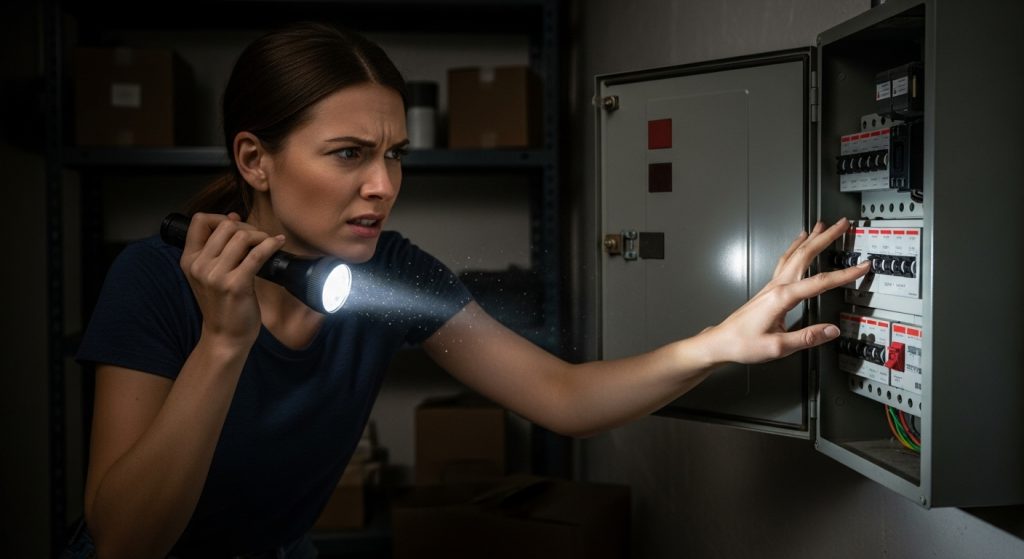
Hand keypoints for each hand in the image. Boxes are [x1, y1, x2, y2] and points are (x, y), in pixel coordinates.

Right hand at [179, 212, 285, 349]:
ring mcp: (216, 276)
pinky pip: (257, 254)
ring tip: (268, 243)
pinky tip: (279, 243)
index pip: (199, 221)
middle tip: (258, 238)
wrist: (225, 336)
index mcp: (189, 260)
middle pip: (225, 225)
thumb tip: (233, 217)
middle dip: (247, 227)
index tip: (236, 226)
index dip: (220, 217)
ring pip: (241, 237)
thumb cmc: (222, 304)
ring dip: (260, 236)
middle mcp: (199, 266)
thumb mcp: (209, 274)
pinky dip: (271, 244)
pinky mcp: (235, 285)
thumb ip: (217, 247)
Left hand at [699, 217, 869, 364]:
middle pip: (805, 254)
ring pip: (794, 254)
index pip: (820, 282)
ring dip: (811, 238)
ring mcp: (772, 285)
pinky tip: (799, 243)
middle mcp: (776, 286)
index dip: (845, 274)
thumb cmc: (743, 344)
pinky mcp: (769, 289)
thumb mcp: (778, 347)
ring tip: (823, 226)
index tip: (862, 267)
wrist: (721, 341)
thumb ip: (807, 338)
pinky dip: (796, 247)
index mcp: (782, 298)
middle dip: (826, 237)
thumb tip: (831, 330)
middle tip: (841, 224)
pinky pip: (786, 260)